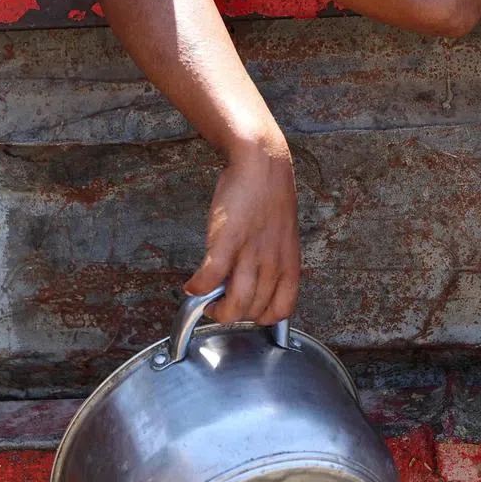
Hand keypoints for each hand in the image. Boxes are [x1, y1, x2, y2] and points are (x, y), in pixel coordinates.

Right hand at [186, 134, 300, 325]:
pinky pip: (210, 278)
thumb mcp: (283, 235)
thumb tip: (257, 281)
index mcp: (288, 263)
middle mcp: (272, 263)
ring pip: (234, 305)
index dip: (261, 317)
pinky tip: (192, 286)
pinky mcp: (226, 241)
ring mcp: (250, 254)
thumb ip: (274, 261)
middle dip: (234, 314)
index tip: (248, 310)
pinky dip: (197, 288)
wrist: (262, 164)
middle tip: (219, 306)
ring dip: (215, 310)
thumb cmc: (270, 197)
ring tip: (206, 302)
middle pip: (253, 311)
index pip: (281, 309)